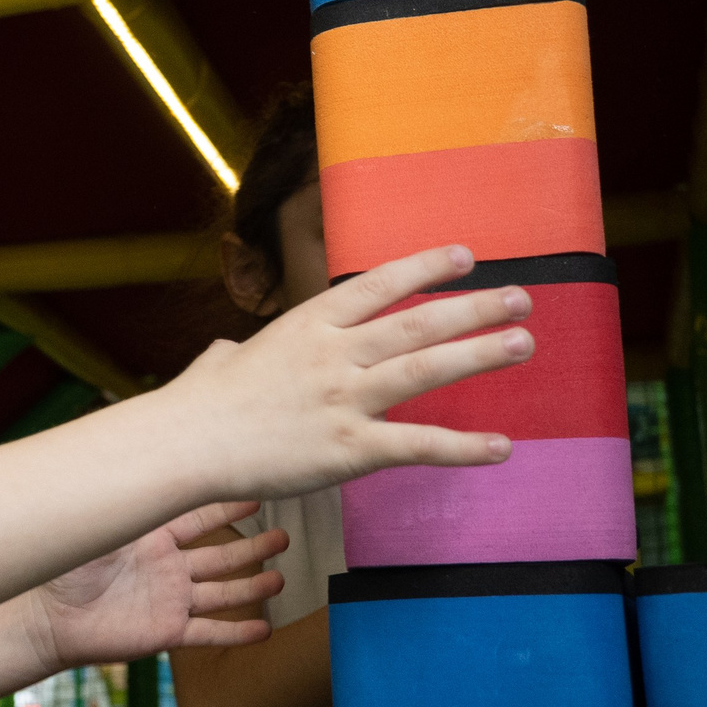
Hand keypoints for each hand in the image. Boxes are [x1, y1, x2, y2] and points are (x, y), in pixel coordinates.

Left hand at [24, 500, 287, 672]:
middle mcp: (167, 568)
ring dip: (252, 586)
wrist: (47, 618)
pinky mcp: (166, 631)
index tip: (257, 494)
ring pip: (222, 593)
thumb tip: (145, 457)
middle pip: (221, 556)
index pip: (199, 519)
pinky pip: (208, 633)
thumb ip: (127, 502)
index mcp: (152, 539)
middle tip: (283, 537)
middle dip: (253, 547)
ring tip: (281, 578)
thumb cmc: (64, 567)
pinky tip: (264, 630)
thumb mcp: (98, 527)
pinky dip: (237, 633)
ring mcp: (169, 601)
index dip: (228, 508)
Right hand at [167, 245, 534, 500]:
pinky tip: (502, 447)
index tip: (466, 256)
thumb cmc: (200, 403)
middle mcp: (334, 354)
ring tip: (522, 344)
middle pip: (416, 323)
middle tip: (522, 299)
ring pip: (425, 369)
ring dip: (479, 354)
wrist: (184, 442)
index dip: (426, 268)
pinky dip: (463, 447)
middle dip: (474, 308)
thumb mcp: (227, 360)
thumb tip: (224, 355)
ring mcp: (343, 400)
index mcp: (309, 325)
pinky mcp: (348, 450)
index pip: (379, 285)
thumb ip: (240, 353)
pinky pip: (417, 444)